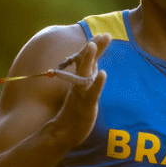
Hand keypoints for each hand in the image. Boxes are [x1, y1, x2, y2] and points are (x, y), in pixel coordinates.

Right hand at [48, 33, 110, 149]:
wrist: (62, 132)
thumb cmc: (73, 113)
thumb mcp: (81, 94)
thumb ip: (86, 81)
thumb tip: (93, 69)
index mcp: (78, 81)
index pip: (85, 61)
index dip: (93, 48)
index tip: (100, 34)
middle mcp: (78, 84)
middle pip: (85, 63)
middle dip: (94, 48)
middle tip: (103, 34)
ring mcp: (80, 94)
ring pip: (85, 74)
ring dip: (89, 59)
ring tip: (94, 45)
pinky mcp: (85, 106)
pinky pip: (92, 93)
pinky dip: (97, 83)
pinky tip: (104, 74)